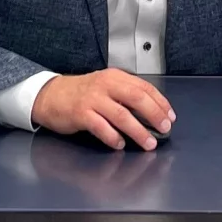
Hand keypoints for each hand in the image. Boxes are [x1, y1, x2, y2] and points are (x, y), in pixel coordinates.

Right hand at [31, 69, 175, 150]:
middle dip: (154, 114)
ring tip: (148, 143)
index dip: (160, 102)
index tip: (170, 116)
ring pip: (121, 115)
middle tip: (164, 128)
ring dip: (138, 131)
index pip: (144, 87)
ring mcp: (93, 99)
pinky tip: (120, 145)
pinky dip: (113, 137)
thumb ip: (124, 96)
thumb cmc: (81, 93)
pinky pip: (101, 127)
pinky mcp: (81, 113)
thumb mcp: (105, 87)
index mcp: (115, 77)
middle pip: (136, 98)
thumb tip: (151, 114)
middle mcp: (105, 85)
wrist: (51, 95)